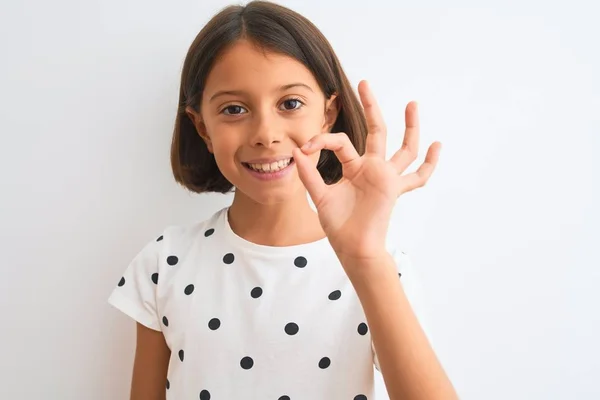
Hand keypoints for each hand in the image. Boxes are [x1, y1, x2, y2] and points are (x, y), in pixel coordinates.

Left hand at [292, 80, 440, 264]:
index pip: (341, 141)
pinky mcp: (395, 188)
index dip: (322, 140)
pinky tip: (437, 146)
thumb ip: (309, 174)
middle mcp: (372, 168)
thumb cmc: (338, 225)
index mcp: (353, 167)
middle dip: (371, 107)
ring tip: (412, 104)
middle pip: (377, 131)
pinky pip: (417, 176)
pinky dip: (429, 163)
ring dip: (410, 126)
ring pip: (404, 148)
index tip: (305, 147)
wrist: (352, 246)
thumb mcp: (319, 195)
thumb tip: (296, 151)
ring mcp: (386, 177)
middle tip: (364, 83)